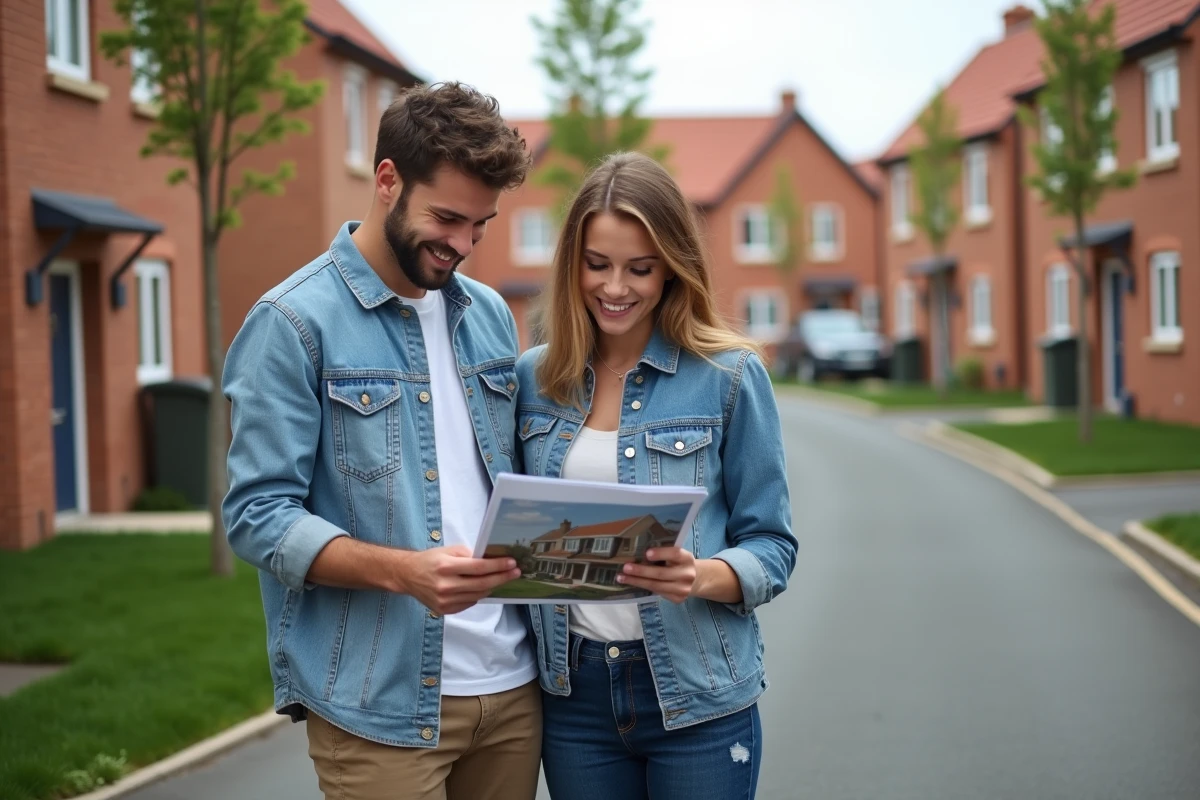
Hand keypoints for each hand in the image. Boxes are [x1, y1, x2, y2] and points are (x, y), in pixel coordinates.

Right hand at [393, 545, 521, 614]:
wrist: (407, 575)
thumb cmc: (430, 560)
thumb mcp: (448, 550)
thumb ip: (469, 555)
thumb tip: (490, 560)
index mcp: (446, 567)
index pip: (479, 568)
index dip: (498, 566)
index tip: (512, 563)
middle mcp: (445, 586)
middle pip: (481, 584)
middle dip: (502, 578)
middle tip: (515, 573)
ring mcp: (444, 601)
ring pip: (477, 596)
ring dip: (492, 587)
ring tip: (502, 579)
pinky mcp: (444, 610)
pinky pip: (468, 604)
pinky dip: (478, 596)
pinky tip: (483, 588)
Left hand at [617, 547, 695, 603]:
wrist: (695, 579)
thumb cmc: (678, 563)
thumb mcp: (676, 556)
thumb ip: (663, 553)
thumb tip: (637, 553)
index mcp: (687, 558)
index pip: (675, 554)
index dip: (661, 553)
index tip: (646, 553)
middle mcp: (687, 574)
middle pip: (661, 573)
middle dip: (641, 571)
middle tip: (626, 567)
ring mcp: (683, 589)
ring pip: (656, 586)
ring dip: (637, 581)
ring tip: (622, 578)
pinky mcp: (678, 599)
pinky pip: (657, 593)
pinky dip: (643, 588)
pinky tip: (632, 584)